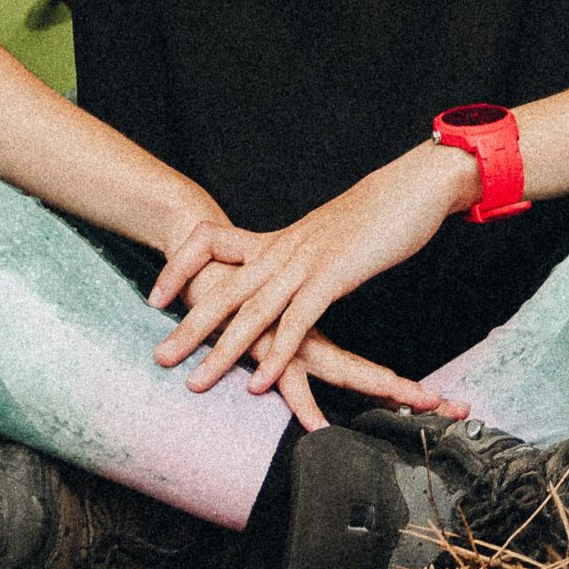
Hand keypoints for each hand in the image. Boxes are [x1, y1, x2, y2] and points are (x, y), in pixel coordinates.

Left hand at [147, 143, 474, 416]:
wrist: (413, 184)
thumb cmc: (377, 208)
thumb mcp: (326, 232)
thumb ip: (303, 252)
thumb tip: (291, 269)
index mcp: (279, 238)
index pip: (211, 243)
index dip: (179, 265)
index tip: (155, 296)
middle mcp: (284, 249)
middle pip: (224, 289)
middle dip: (189, 327)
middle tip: (159, 358)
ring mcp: (306, 262)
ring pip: (253, 311)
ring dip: (222, 351)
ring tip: (195, 383)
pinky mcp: (332, 276)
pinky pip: (297, 321)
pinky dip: (277, 355)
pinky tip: (261, 384)